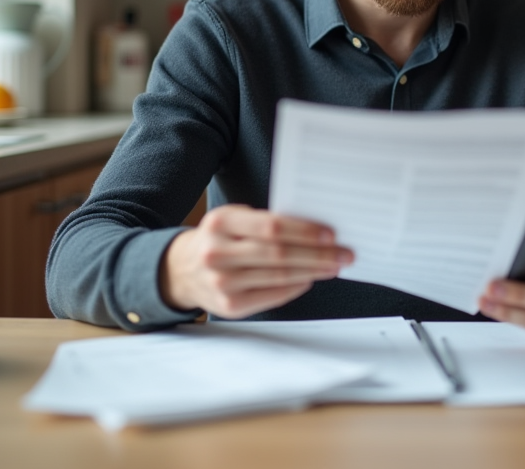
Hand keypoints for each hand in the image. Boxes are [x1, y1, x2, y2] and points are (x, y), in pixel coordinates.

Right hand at [160, 204, 353, 318]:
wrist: (180, 270)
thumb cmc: (218, 239)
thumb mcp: (232, 219)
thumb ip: (264, 221)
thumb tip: (314, 229)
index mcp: (221, 222)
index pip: (271, 227)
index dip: (304, 231)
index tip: (330, 234)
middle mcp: (217, 252)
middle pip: (279, 254)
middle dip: (318, 254)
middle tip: (344, 254)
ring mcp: (221, 282)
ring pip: (279, 276)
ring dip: (313, 271)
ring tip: (334, 266)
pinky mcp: (229, 305)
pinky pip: (272, 295)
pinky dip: (296, 287)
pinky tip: (310, 279)